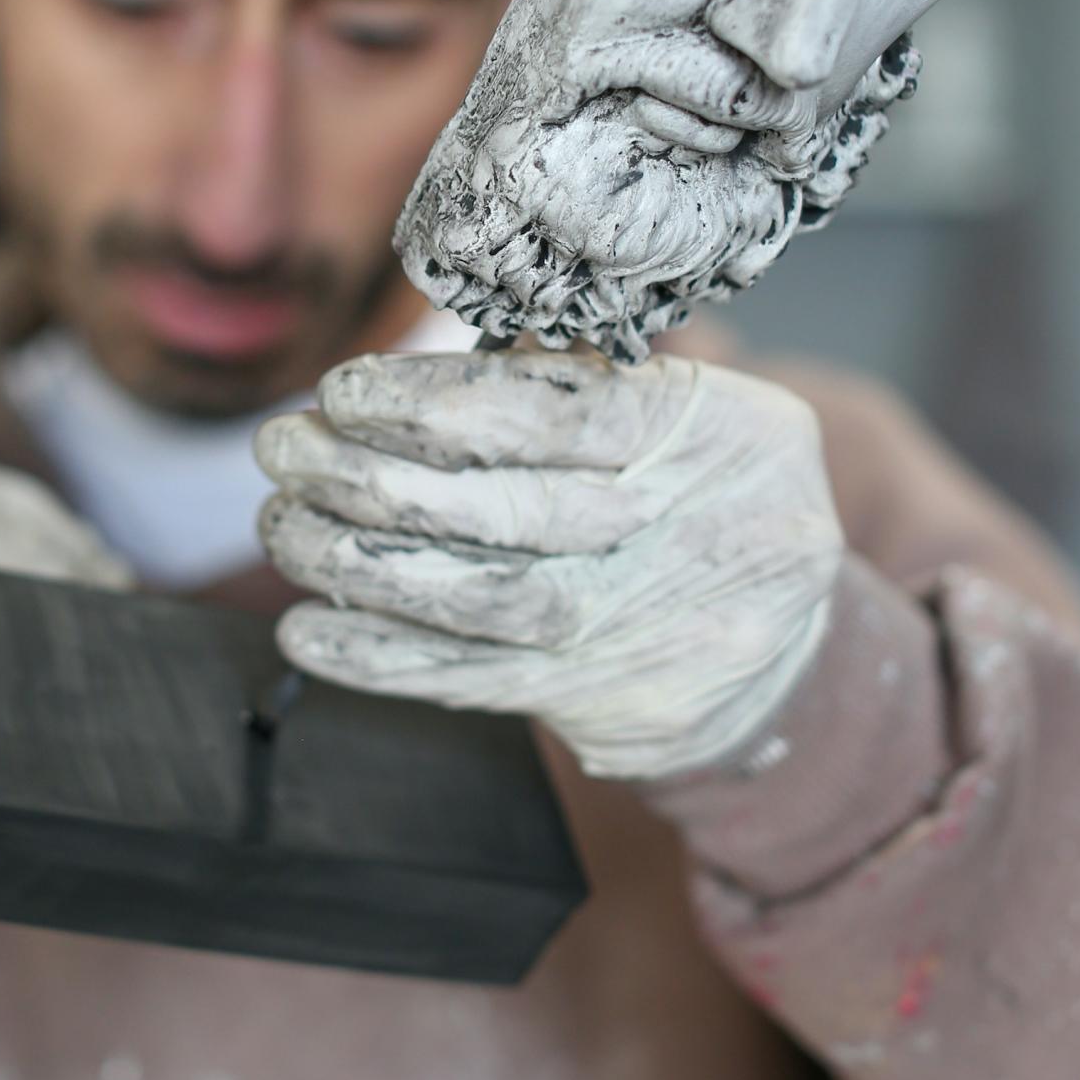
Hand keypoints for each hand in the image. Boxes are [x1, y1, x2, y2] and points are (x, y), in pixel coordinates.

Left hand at [256, 348, 842, 781]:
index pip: (552, 415)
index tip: (344, 392)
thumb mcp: (697, 412)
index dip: (433, 402)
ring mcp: (646, 628)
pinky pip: (478, 682)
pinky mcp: (604, 706)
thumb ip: (582, 384)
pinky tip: (310, 629)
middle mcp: (685, 533)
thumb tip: (429, 372)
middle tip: (283, 447)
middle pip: (507, 509)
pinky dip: (384, 658)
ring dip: (359, 562)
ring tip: (283, 526)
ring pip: (480, 599)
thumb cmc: (715, 495)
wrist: (797, 647)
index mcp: (714, 433)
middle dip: (371, 477)